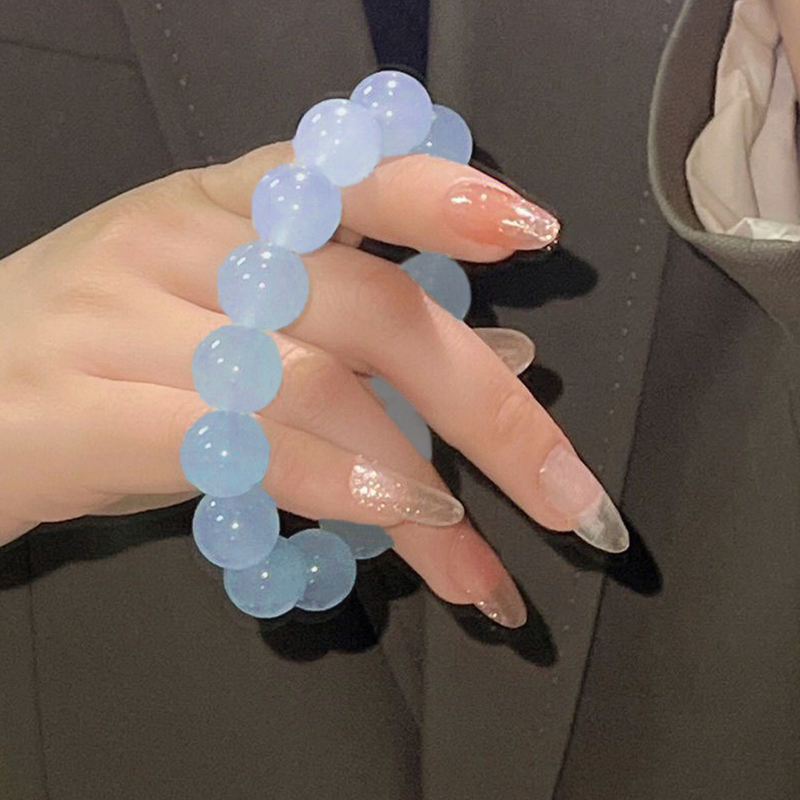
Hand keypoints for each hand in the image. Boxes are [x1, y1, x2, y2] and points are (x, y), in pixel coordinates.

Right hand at [0, 141, 627, 626]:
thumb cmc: (118, 343)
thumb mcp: (233, 307)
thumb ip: (358, 329)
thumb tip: (504, 357)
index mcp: (227, 201)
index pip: (347, 174)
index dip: (440, 196)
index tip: (534, 235)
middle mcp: (186, 244)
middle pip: (367, 311)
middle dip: (484, 408)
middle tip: (571, 496)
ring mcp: (130, 322)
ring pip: (317, 392)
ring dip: (421, 488)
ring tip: (486, 564)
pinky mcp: (86, 411)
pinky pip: (240, 446)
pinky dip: (333, 485)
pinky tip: (401, 523)